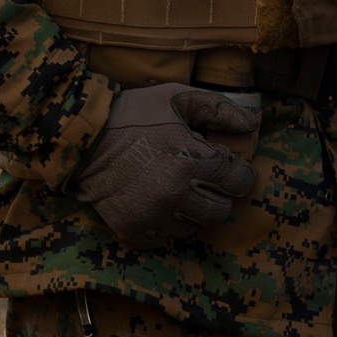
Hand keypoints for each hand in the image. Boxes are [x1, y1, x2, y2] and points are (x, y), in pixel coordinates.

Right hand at [72, 82, 257, 247]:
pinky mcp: (135, 231)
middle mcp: (174, 193)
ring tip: (174, 187)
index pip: (239, 182)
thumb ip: (219, 109)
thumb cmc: (135, 113)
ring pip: (193, 227)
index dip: (236, 172)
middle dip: (217, 195)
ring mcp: (153, 216)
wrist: (85, 138)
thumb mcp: (178, 98)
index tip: (225, 165)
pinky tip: (155, 200)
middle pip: (221, 213)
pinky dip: (165, 223)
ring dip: (190, 210)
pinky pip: (166, 238)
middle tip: (202, 180)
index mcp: (189, 159)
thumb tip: (252, 124)